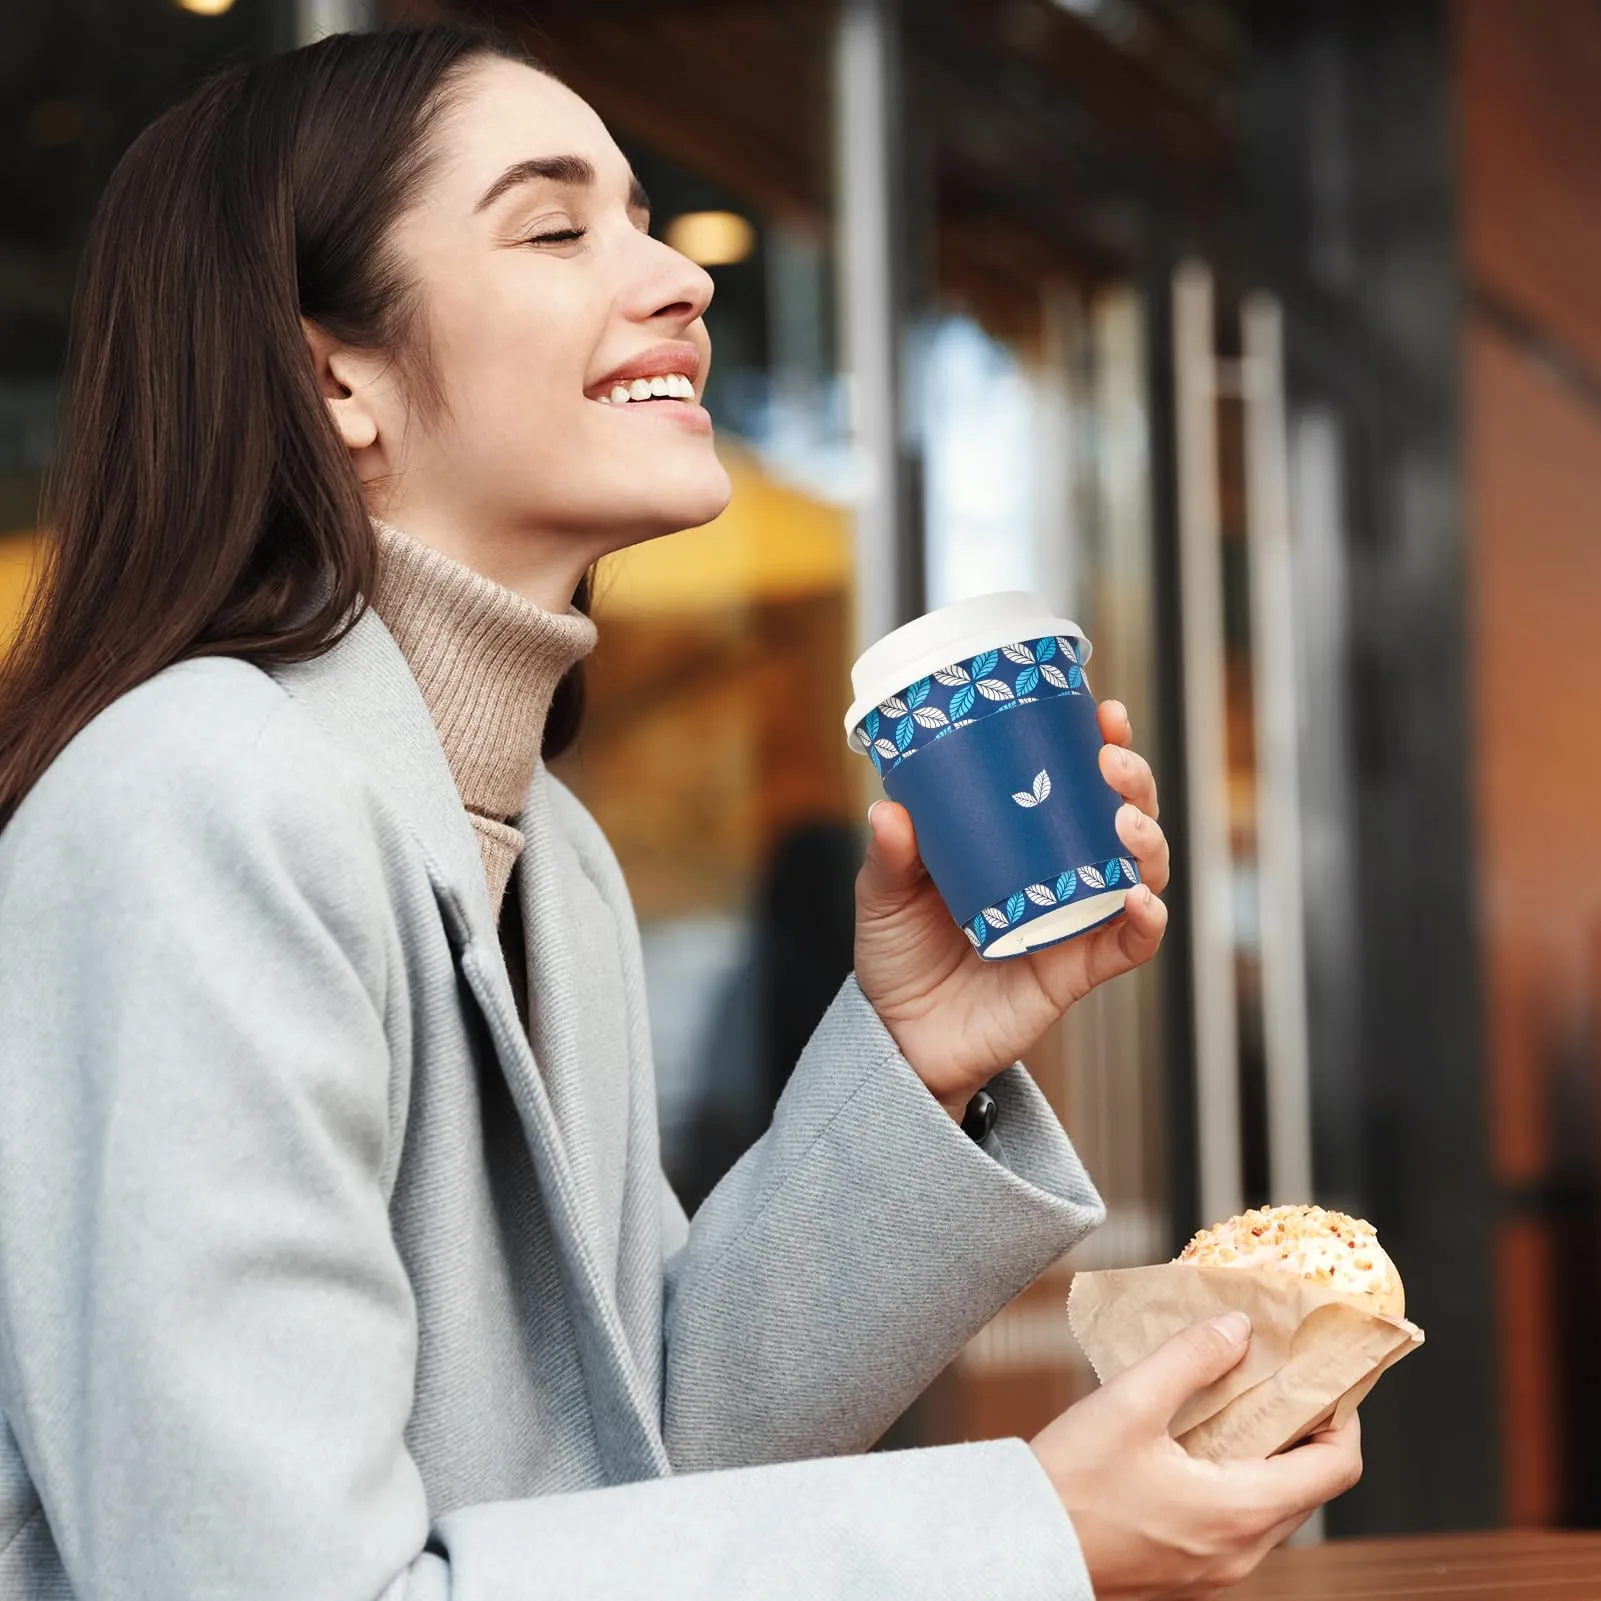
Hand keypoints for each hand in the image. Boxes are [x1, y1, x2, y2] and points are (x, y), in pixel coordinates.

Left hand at [854, 700, 1169, 1114]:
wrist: (899, 1037)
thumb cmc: (897, 954)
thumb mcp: (882, 895)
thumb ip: (889, 856)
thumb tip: (890, 809)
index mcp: (1020, 840)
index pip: (1074, 782)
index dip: (1099, 745)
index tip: (1104, 713)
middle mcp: (1059, 873)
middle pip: (1122, 816)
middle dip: (1133, 783)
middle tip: (1111, 761)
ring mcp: (1073, 919)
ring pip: (1141, 870)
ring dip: (1148, 840)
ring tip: (1123, 823)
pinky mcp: (1076, 969)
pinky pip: (1129, 944)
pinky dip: (1147, 921)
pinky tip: (1137, 898)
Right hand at [1030, 1315, 1363, 1598]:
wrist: (1018, 1550)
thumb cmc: (1070, 1485)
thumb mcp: (1129, 1403)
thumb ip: (1191, 1358)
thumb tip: (1238, 1329)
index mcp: (1239, 1513)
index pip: (1336, 1467)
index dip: (1342, 1415)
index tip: (1322, 1376)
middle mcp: (1239, 1554)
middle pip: (1307, 1486)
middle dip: (1299, 1428)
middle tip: (1272, 1377)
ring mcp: (1214, 1573)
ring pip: (1270, 1506)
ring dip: (1264, 1454)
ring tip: (1226, 1402)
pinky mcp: (1186, 1575)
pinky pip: (1235, 1524)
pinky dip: (1233, 1480)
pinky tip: (1191, 1445)